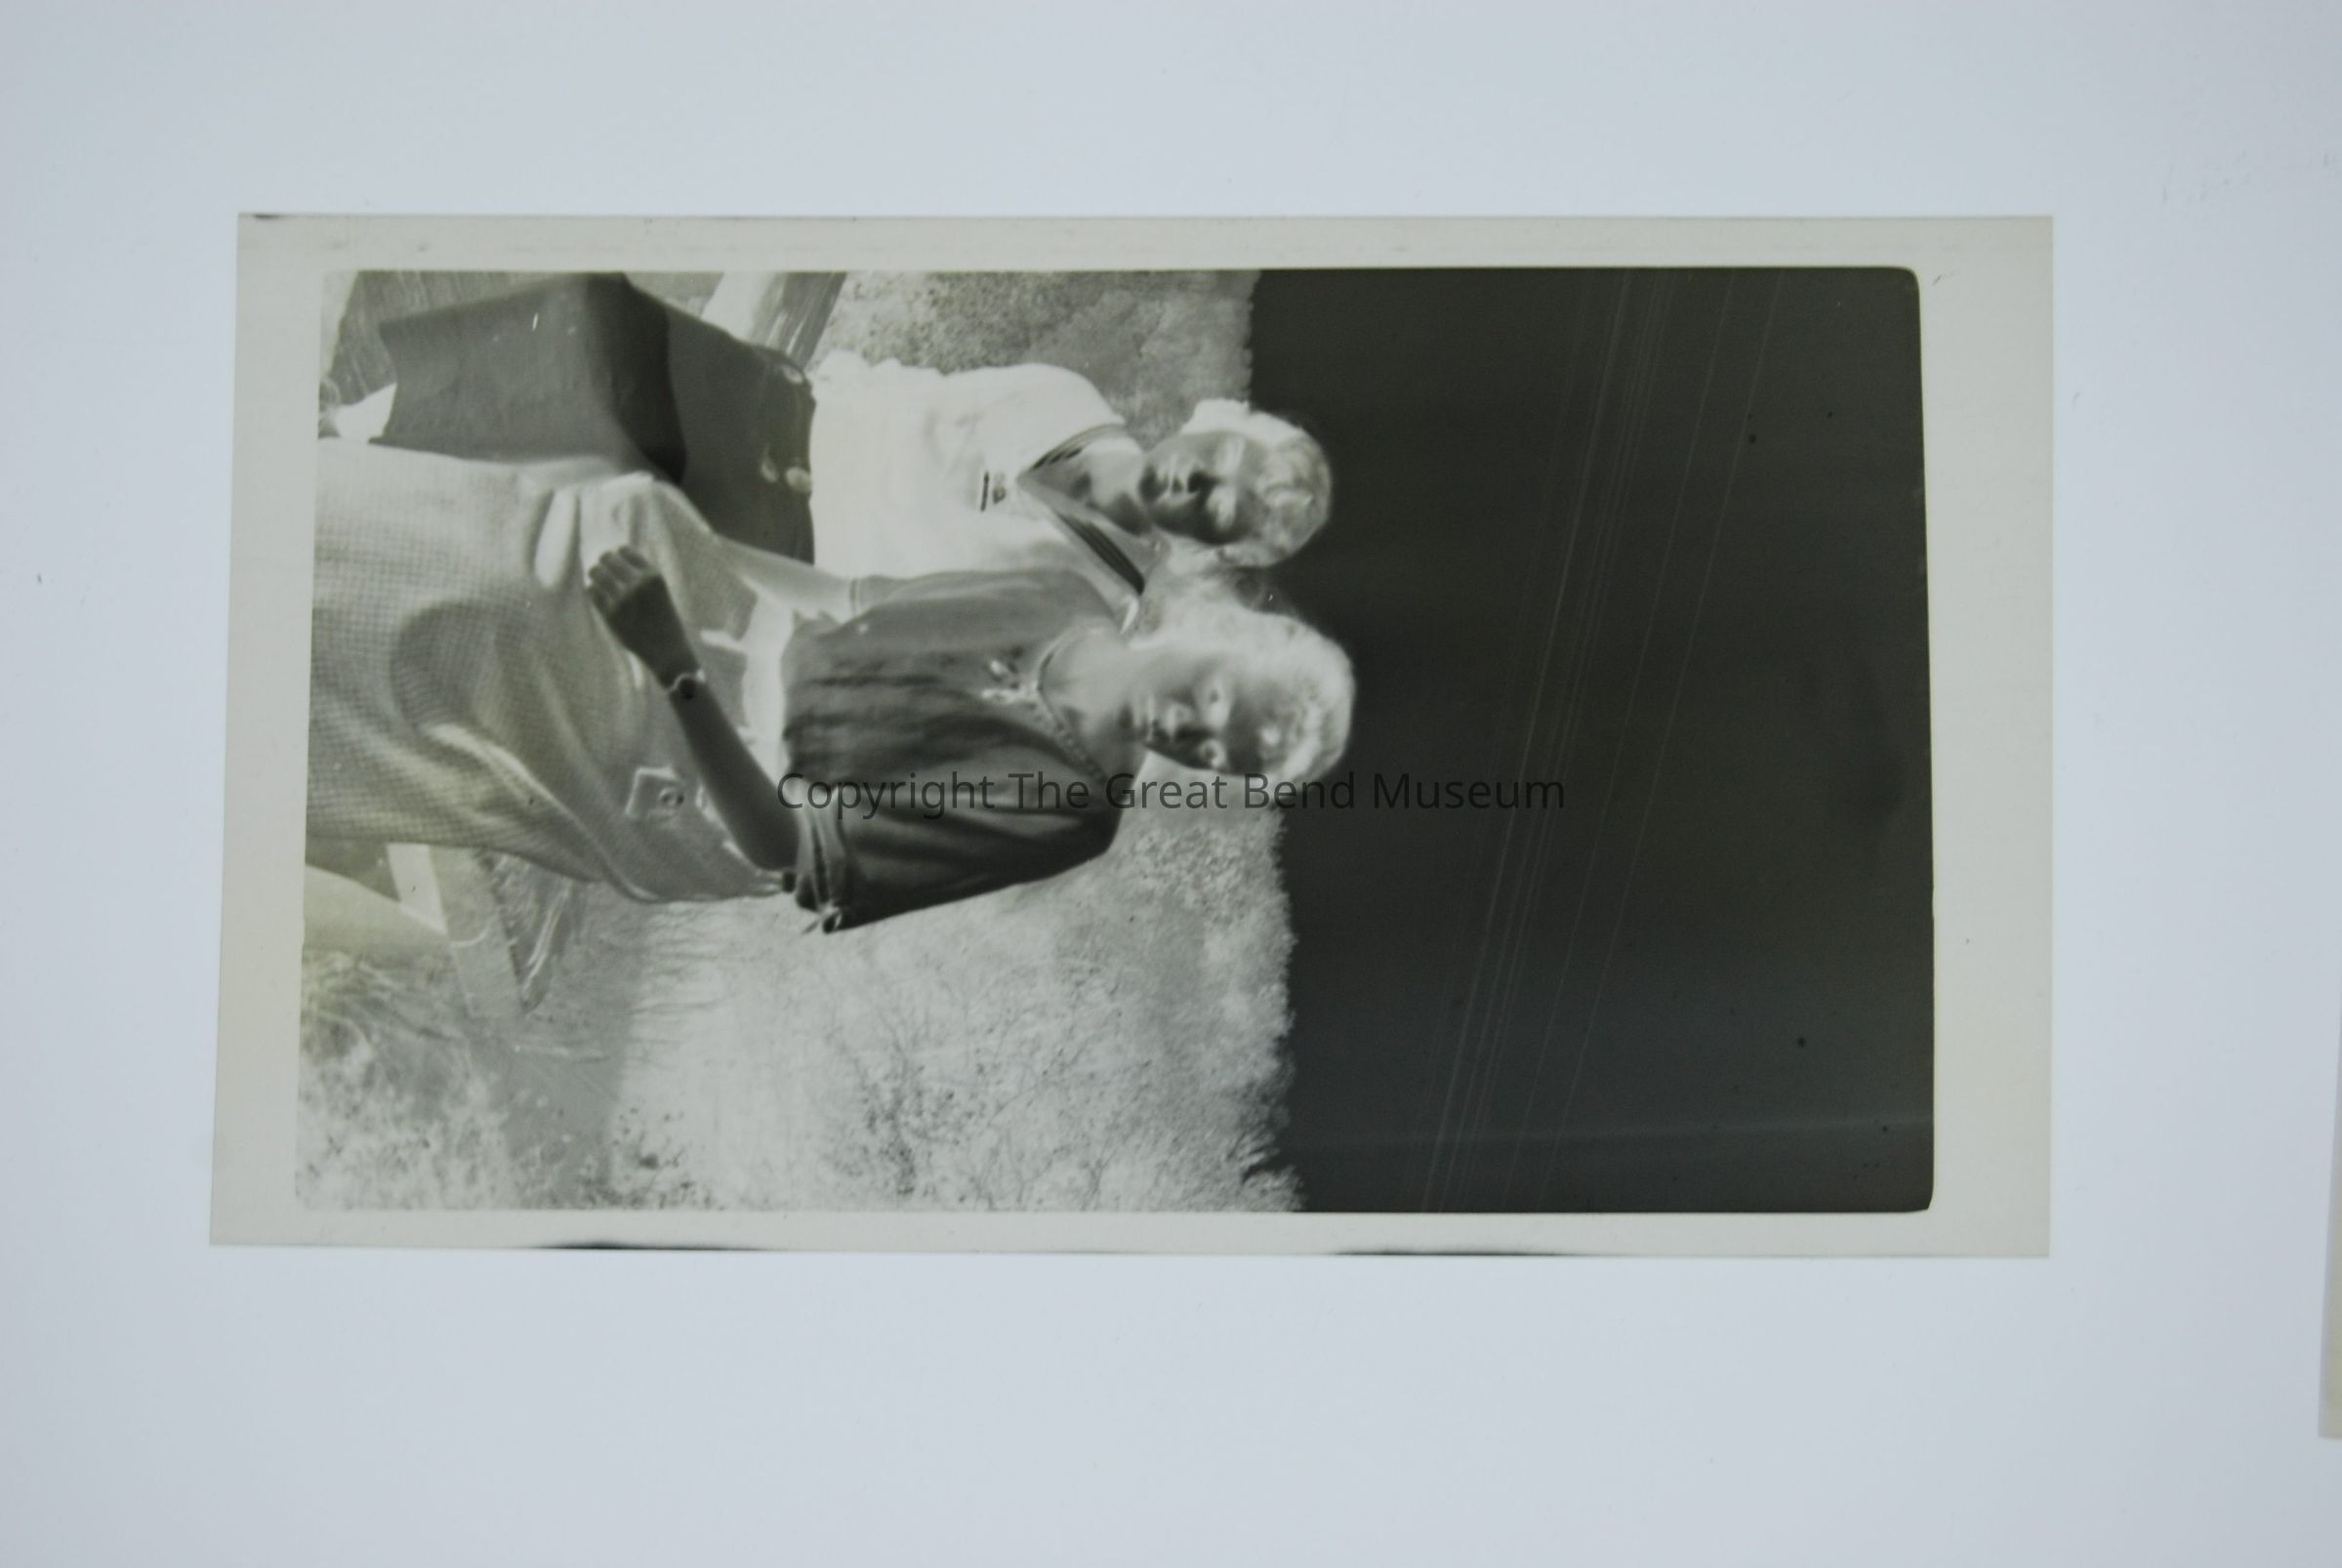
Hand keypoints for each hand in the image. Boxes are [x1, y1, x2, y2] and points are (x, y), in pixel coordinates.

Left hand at [587, 547, 699, 686]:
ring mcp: (622, 599)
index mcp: (654, 577)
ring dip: (595, 572)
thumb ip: (641, 576)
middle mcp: (638, 585)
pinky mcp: (610, 614)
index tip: (616, 558)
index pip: (626, 551)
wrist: (667, 650)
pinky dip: (593, 589)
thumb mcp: (660, 591)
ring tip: (596, 575)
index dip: (618, 553)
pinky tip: (598, 592)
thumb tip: (612, 559)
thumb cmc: (663, 619)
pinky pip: (593, 592)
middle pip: (608, 559)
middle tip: (602, 565)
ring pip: (597, 573)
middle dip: (604, 561)